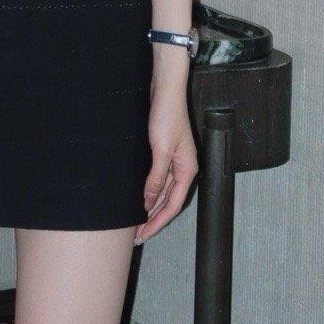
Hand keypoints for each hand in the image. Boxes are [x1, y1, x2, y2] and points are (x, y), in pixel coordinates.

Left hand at [134, 79, 198, 243]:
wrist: (164, 88)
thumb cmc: (167, 115)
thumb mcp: (161, 149)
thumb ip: (156, 177)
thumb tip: (148, 202)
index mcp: (187, 170)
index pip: (173, 205)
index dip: (157, 222)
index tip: (143, 234)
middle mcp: (182, 168)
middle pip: (168, 201)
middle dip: (153, 218)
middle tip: (136, 234)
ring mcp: (173, 160)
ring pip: (162, 191)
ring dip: (150, 206)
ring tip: (135, 220)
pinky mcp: (163, 152)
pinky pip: (156, 178)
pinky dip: (148, 189)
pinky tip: (137, 195)